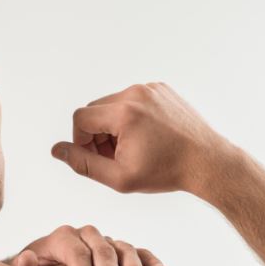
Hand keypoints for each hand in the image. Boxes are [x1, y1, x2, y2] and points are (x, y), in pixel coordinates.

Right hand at [50, 82, 232, 193]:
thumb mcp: (119, 177)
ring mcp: (151, 88)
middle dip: (98, 133)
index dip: (81, 141)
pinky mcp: (161, 88)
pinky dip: (132, 117)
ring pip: (113, 104)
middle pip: (96, 109)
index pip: (81, 118)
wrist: (207, 162)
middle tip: (114, 157)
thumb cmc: (165, 172)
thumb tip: (56, 150)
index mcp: (124, 112)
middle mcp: (136, 93)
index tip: (97, 158)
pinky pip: (133, 99)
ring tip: (131, 148)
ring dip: (113, 125)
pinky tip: (146, 137)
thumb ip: (83, 164)